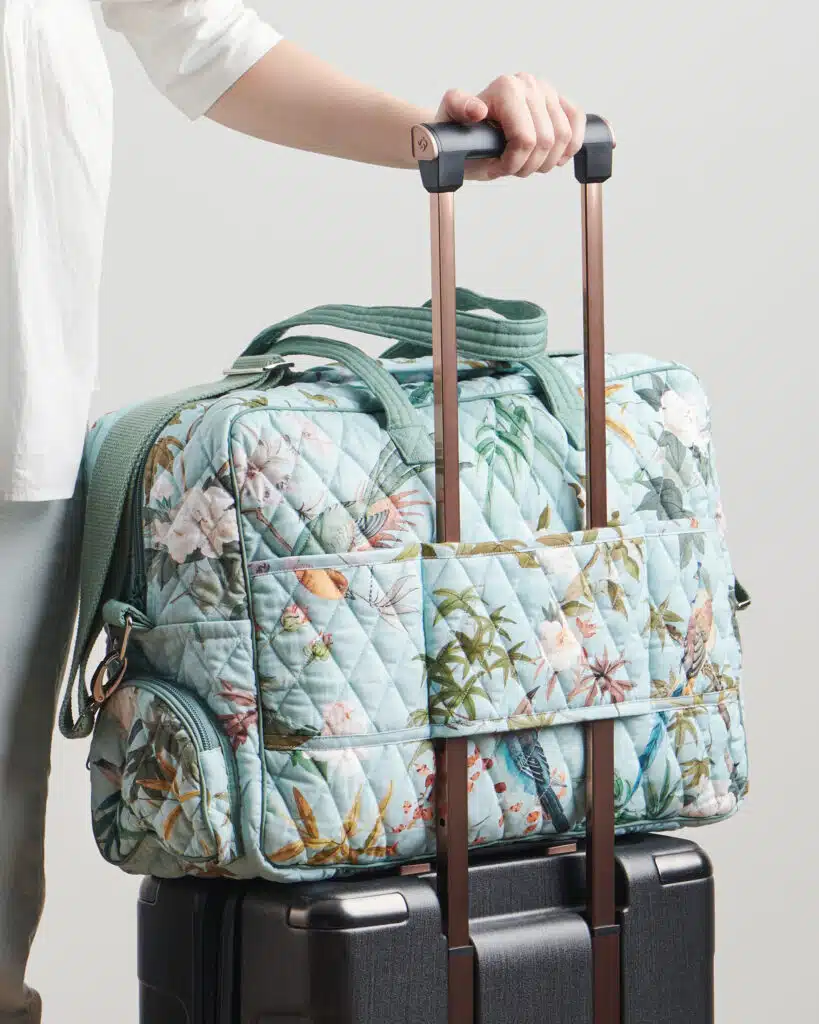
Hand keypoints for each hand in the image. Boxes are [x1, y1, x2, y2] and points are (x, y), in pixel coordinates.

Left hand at [435, 74, 584, 179]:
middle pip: (546, 142)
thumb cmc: (460, 133)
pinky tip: (552, 156)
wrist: (468, 134)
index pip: (526, 139)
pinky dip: (570, 147)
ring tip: (524, 162)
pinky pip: (578, 122)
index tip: (496, 167)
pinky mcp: (560, 100)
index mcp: (506, 87)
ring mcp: (547, 90)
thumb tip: (477, 109)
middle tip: (509, 167)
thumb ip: (457, 108)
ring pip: (564, 139)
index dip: (513, 163)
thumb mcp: (450, 122)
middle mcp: (529, 83)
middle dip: (528, 165)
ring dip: (546, 162)